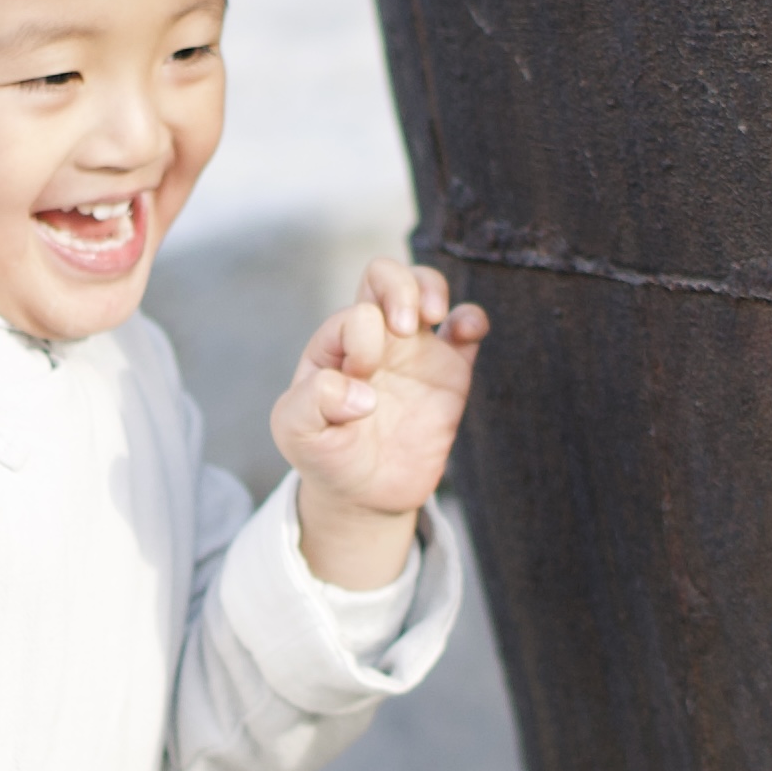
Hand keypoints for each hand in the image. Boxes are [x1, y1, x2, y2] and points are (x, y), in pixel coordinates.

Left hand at [275, 257, 484, 587]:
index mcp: (335, 345)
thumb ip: (310, 405)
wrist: (366, 494)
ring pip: (425, 287)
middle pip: (384, 276)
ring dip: (430, 288)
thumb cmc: (326, 456)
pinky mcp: (450, 370)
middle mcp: (374, 338)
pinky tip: (467, 332)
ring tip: (432, 316)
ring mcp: (414, 350)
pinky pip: (467, 327)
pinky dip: (472, 318)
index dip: (362, 338)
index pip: (353, 315)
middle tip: (404, 327)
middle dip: (397, 287)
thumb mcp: (298, 435)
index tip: (363, 377)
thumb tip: (358, 393)